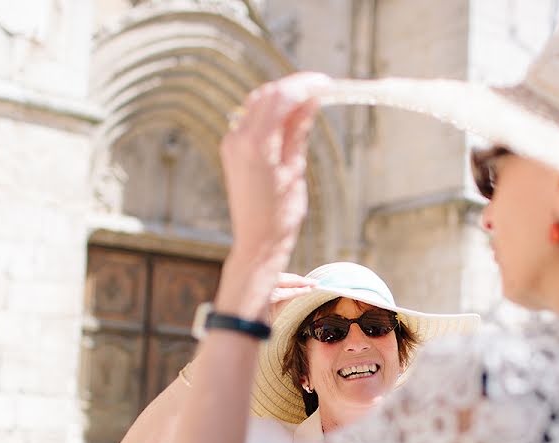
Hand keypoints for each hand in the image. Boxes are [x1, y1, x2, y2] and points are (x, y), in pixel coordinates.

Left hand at [215, 72, 331, 317]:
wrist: (257, 241)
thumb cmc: (281, 214)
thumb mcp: (296, 170)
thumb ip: (299, 131)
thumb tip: (311, 101)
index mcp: (257, 144)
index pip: (281, 97)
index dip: (304, 85)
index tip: (327, 83)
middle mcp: (238, 138)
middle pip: (267, 94)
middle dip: (294, 87)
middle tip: (322, 90)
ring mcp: (231, 142)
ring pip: (257, 103)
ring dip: (282, 98)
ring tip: (310, 104)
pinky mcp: (232, 150)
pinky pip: (252, 119)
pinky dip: (272, 113)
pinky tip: (291, 119)